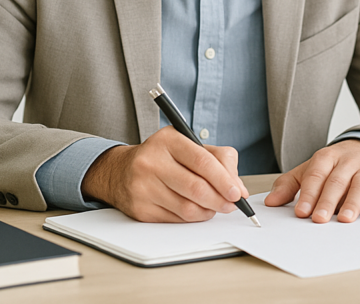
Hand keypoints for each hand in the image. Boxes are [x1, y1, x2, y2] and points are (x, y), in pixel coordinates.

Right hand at [81, 126, 248, 222]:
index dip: (224, 180)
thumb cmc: (163, 157)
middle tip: (232, 205)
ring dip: (208, 211)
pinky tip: (195, 210)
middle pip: (196, 188)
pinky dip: (192, 218)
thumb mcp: (190, 146)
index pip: (202, 161)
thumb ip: (220, 160)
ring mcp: (143, 187)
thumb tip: (239, 188)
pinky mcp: (140, 209)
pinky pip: (176, 219)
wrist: (121, 171)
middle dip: (220, 200)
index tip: (237, 193)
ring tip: (214, 206)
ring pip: (187, 208)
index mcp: (168, 141)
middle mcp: (152, 162)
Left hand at [264, 139, 359, 222]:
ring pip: (359, 185)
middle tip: (319, 219)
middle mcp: (347, 161)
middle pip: (336, 181)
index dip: (308, 193)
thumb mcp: (310, 169)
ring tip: (345, 219)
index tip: (301, 211)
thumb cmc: (335, 165)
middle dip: (327, 201)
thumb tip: (270, 202)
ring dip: (352, 203)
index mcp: (326, 157)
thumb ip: (289, 185)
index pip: (316, 174)